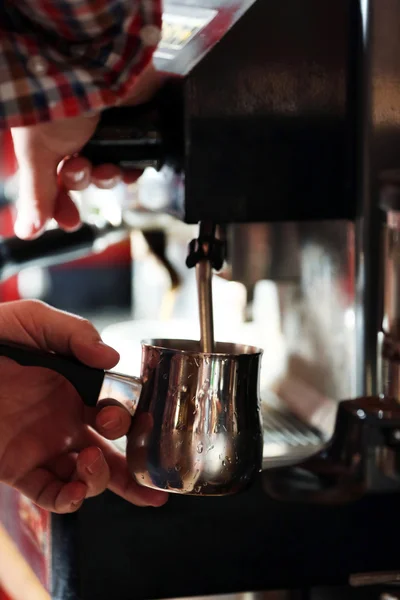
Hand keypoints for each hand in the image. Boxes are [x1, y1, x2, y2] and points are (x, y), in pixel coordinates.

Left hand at [0, 300, 167, 512]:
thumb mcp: (33, 320)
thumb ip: (75, 333)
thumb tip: (112, 358)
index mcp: (77, 388)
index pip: (117, 410)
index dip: (132, 420)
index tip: (131, 417)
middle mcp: (65, 421)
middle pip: (112, 452)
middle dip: (132, 461)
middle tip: (125, 448)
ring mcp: (43, 447)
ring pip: (87, 478)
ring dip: (101, 479)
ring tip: (91, 463)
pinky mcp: (17, 468)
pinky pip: (50, 495)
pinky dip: (68, 501)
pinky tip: (75, 492)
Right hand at [11, 63, 166, 239]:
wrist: (90, 62)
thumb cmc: (55, 100)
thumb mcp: (38, 152)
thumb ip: (37, 193)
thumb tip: (27, 232)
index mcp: (52, 147)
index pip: (57, 187)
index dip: (63, 207)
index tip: (70, 221)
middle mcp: (80, 141)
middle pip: (86, 181)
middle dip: (85, 181)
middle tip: (81, 169)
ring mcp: (108, 135)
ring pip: (112, 173)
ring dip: (108, 177)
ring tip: (105, 164)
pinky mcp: (135, 129)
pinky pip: (138, 161)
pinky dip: (135, 168)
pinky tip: (130, 167)